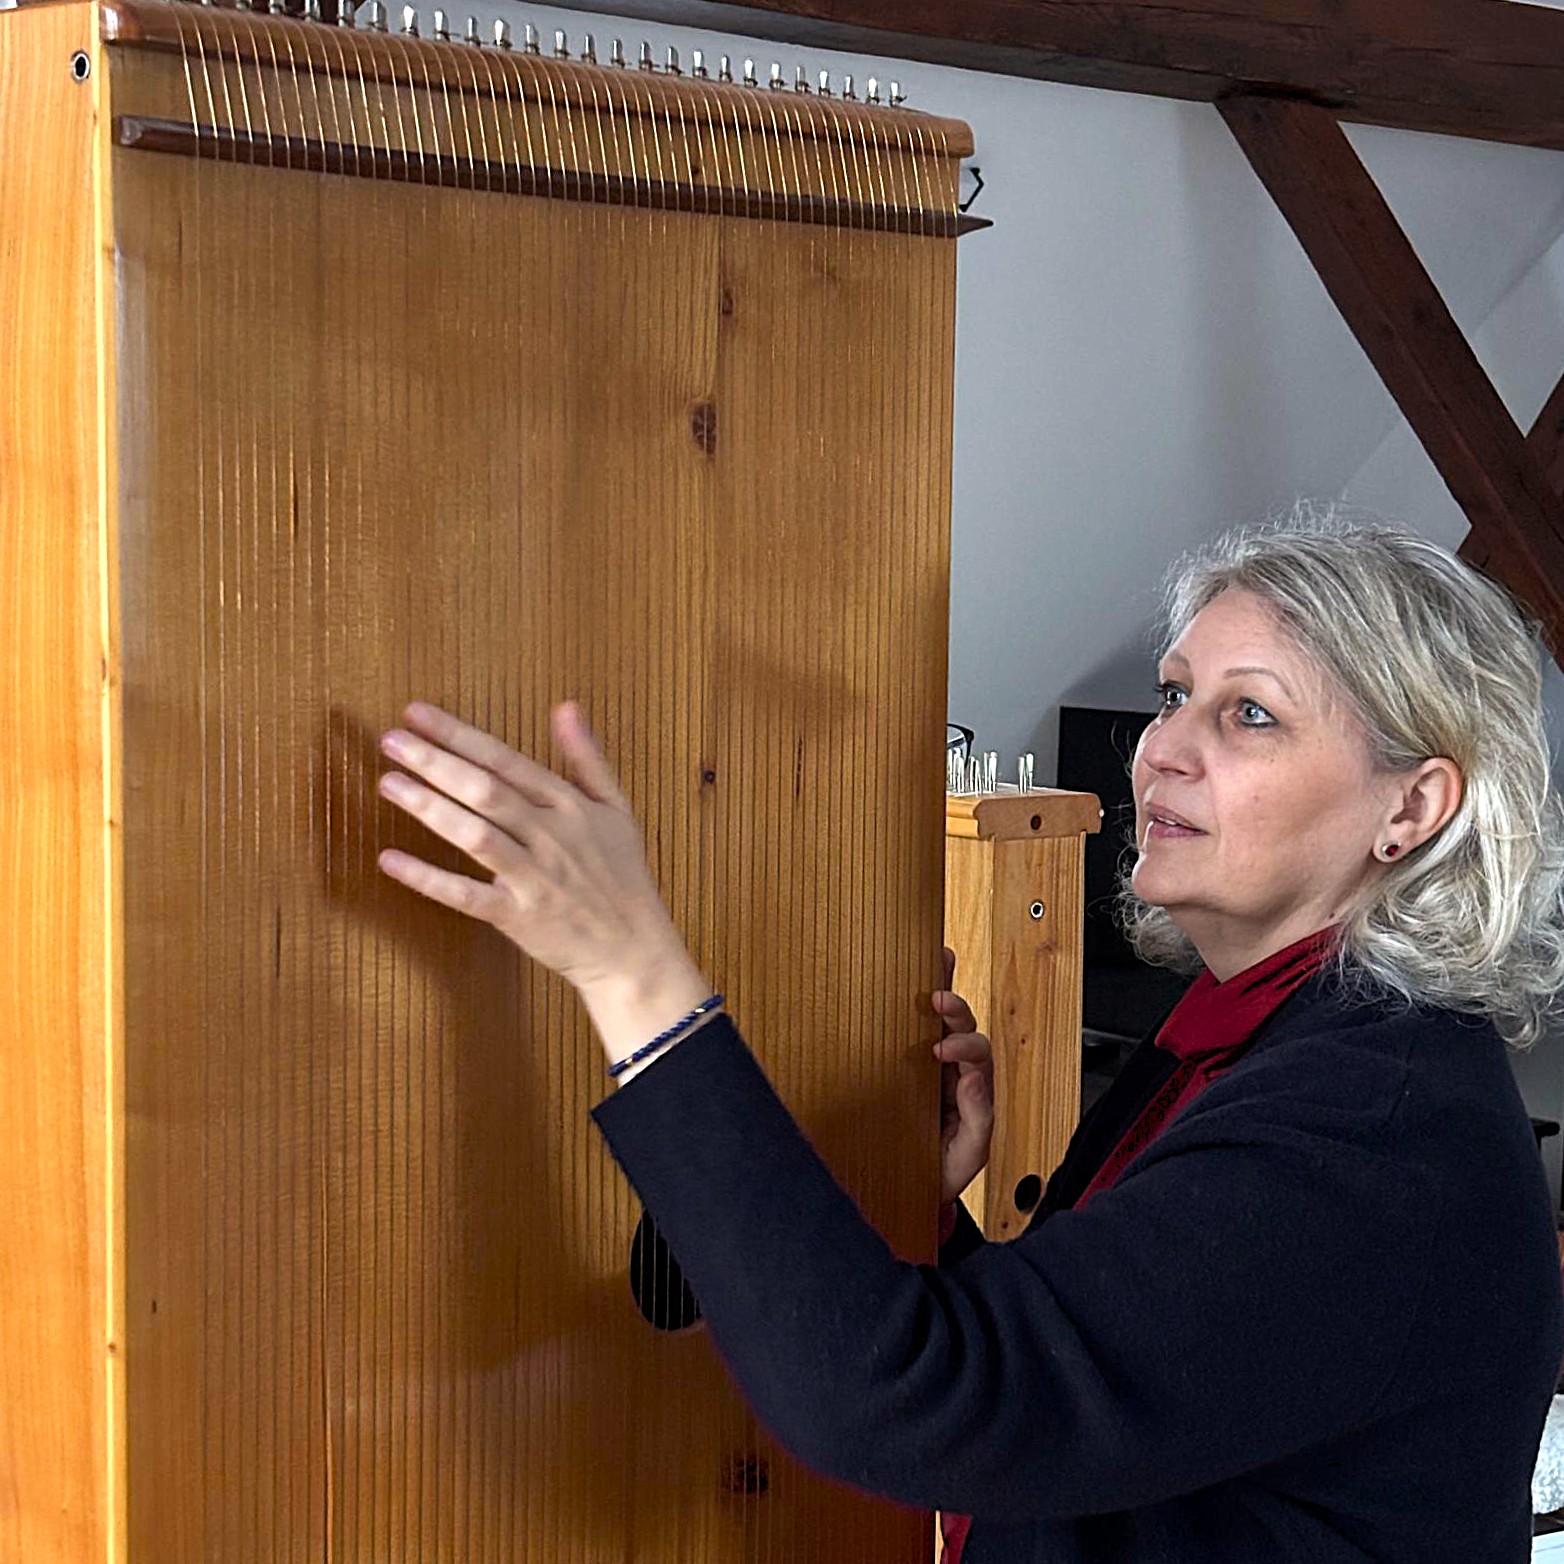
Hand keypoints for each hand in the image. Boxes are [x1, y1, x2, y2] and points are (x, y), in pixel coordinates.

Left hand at [376, 700, 710, 1065]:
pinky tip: (390, 860)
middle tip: (391, 740)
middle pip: (486, 791)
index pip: (506, 761)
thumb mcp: (616, 809)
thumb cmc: (622, 876)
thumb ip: (587, 757)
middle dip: (436, 763)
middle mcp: (550, 836)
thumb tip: (567, 706)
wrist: (633, 949)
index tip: (417, 714)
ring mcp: (533, 877)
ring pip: (475, 836)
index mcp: (569, 805)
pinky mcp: (517, 917)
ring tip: (388, 784)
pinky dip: (428, 879)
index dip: (460, 736)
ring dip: (430, 808)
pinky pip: (466, 896)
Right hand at [933, 947, 993, 1206]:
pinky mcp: (902, 1068)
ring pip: (941, 1023)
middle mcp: (955, 1072)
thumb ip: (979, 1119)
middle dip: (956, 1010)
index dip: (964, 1046)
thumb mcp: (969, 1155)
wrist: (911, 1192)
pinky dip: (914, 1002)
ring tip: (934, 964)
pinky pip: (911, 1032)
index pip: (979, 1056)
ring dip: (942, 990)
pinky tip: (909, 977)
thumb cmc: (942, 1173)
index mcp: (973, 1090)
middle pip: (964, 1029)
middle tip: (938, 1000)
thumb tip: (973, 1079)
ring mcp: (929, 1068)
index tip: (941, 1051)